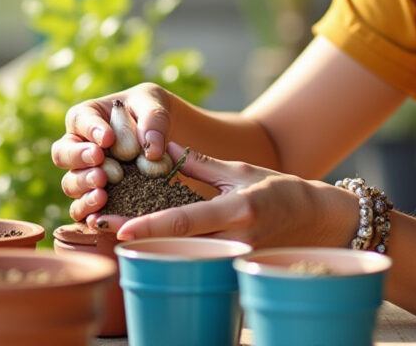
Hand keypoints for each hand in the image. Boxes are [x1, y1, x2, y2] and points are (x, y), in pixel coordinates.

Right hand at [50, 83, 178, 226]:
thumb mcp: (154, 104)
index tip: (107, 138)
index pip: (79, 120)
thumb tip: (152, 151)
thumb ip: (154, 120)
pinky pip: (81, 209)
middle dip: (78, 157)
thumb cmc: (150, 112)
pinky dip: (88, 211)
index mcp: (87, 117)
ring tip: (102, 186)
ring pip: (70, 183)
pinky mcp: (95, 198)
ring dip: (83, 185)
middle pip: (62, 154)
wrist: (161, 134)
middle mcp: (79, 147)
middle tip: (98, 158)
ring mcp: (85, 175)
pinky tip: (102, 210)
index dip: (89, 129)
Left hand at [116, 142, 360, 248]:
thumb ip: (197, 164)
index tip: (119, 228)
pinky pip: (197, 262)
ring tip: (110, 232)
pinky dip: (170, 253)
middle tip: (97, 224)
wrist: (318, 222)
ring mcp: (234, 259)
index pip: (185, 222)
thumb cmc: (280, 191)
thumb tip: (160, 148)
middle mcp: (234, 241)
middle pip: (176, 246)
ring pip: (184, 258)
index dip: (150, 226)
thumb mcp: (239, 171)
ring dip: (148, 246)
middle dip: (136, 236)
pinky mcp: (234, 269)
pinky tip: (145, 244)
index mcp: (236, 212)